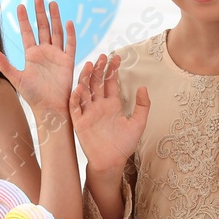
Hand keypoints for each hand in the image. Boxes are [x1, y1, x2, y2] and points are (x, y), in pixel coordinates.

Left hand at [0, 0, 75, 115]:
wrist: (50, 107)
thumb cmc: (33, 96)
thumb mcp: (16, 79)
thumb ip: (6, 66)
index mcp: (32, 55)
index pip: (27, 32)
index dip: (24, 19)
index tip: (20, 6)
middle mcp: (44, 52)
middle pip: (42, 28)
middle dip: (40, 13)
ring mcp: (57, 55)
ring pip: (56, 32)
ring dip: (54, 18)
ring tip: (52, 3)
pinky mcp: (68, 61)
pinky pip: (70, 45)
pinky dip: (70, 34)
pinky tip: (67, 22)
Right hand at [70, 53, 148, 172]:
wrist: (111, 162)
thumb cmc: (124, 145)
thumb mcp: (138, 124)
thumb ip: (142, 106)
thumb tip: (143, 87)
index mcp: (112, 104)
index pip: (110, 82)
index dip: (112, 70)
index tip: (116, 57)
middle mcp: (99, 106)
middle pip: (96, 83)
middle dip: (98, 69)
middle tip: (102, 56)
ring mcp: (88, 113)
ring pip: (84, 91)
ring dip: (85, 78)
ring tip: (89, 65)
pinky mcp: (80, 123)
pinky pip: (75, 108)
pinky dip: (76, 98)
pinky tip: (79, 88)